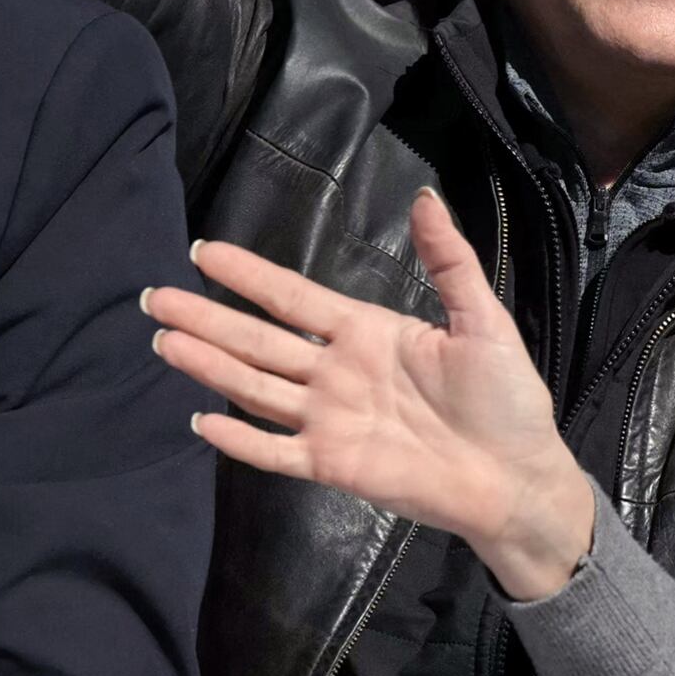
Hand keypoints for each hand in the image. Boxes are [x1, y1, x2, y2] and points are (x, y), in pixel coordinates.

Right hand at [145, 189, 596, 599]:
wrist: (519, 478)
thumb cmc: (506, 399)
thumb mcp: (483, 320)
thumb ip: (449, 262)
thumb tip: (426, 197)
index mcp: (366, 331)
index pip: (292, 296)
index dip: (249, 274)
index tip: (205, 251)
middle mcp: (336, 371)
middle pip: (258, 339)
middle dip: (207, 317)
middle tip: (156, 298)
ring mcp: (329, 420)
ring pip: (255, 386)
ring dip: (209, 365)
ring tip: (163, 342)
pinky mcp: (333, 466)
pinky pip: (275, 451)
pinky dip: (239, 438)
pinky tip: (201, 420)